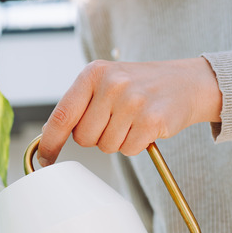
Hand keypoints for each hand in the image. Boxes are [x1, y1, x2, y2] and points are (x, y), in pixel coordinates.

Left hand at [37, 57, 221, 165]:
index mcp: (93, 73)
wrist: (187, 82)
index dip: (50, 142)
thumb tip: (47, 134)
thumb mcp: (105, 82)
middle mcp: (112, 84)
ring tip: (132, 121)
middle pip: (84, 138)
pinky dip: (135, 145)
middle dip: (96, 137)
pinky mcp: (152, 119)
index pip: (62, 115)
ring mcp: (133, 101)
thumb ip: (78, 105)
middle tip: (115, 120)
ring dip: (118, 141)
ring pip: (106, 146)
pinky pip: (128, 149)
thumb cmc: (140, 86)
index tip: (44, 159)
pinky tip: (145, 127)